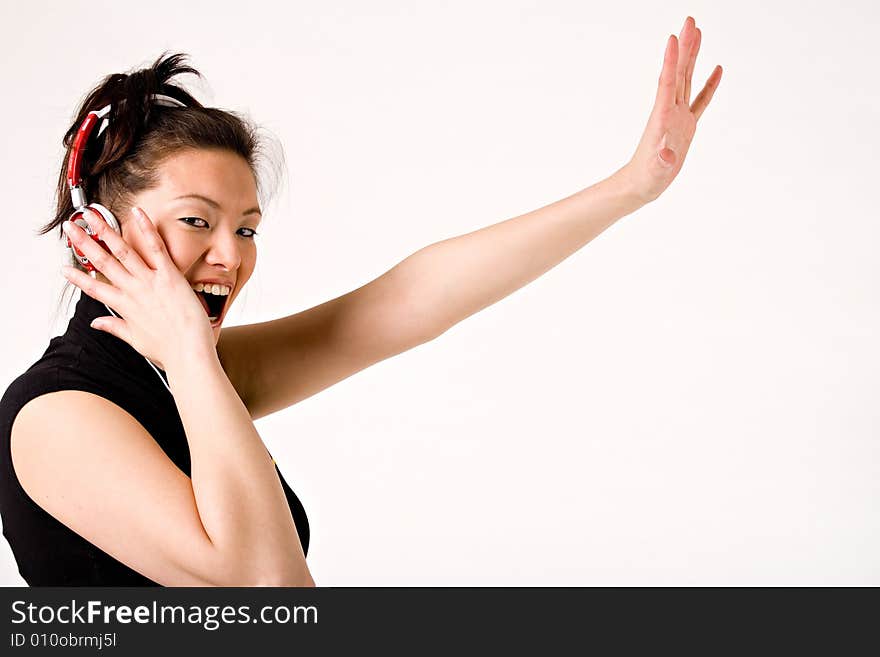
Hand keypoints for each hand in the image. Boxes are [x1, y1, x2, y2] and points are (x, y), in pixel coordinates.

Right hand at [61, 206, 215, 369]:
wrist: (189, 354)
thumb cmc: (169, 350)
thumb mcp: (136, 340)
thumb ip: (115, 328)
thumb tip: (96, 323)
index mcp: (124, 307)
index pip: (94, 289)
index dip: (78, 278)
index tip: (64, 268)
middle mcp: (133, 292)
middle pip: (102, 263)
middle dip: (84, 244)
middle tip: (70, 228)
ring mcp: (150, 282)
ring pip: (122, 251)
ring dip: (105, 231)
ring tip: (91, 215)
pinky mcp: (169, 277)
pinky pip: (156, 248)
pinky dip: (146, 229)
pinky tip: (137, 213)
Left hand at [621, 16, 722, 203]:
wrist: (642, 184)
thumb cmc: (646, 177)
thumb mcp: (655, 171)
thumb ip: (662, 161)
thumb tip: (667, 155)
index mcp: (662, 117)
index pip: (667, 82)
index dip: (671, 60)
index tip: (674, 37)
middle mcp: (669, 110)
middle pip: (678, 72)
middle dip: (685, 47)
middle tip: (690, 21)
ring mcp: (678, 116)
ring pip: (687, 79)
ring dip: (692, 56)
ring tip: (699, 33)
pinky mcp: (686, 125)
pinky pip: (700, 100)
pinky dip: (709, 85)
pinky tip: (717, 70)